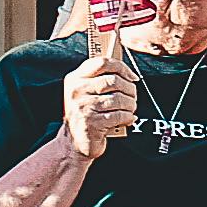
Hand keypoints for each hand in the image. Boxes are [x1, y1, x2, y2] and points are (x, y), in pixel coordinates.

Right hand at [60, 46, 137, 160]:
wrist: (73, 143)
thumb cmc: (85, 115)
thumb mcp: (85, 93)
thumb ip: (100, 79)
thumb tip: (127, 72)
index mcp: (75, 79)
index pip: (103, 63)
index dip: (122, 67)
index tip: (132, 76)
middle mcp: (77, 91)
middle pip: (114, 80)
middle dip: (130, 89)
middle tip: (133, 97)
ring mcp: (83, 107)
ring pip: (119, 99)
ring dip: (131, 105)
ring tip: (130, 109)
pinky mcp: (92, 123)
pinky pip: (120, 115)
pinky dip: (128, 117)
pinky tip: (127, 119)